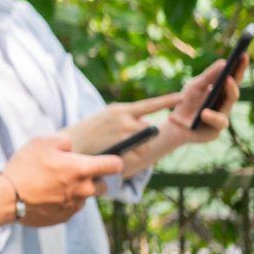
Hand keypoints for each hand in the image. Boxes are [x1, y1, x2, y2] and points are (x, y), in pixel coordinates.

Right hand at [1, 134, 123, 226]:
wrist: (7, 197)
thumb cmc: (25, 167)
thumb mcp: (41, 142)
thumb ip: (63, 141)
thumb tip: (71, 147)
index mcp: (81, 169)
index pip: (114, 165)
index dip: (113, 161)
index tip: (108, 161)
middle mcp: (83, 190)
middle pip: (103, 186)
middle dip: (93, 179)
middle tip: (73, 173)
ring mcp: (74, 207)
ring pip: (85, 198)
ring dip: (77, 191)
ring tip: (54, 185)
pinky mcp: (63, 218)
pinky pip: (71, 209)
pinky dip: (64, 203)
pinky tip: (47, 196)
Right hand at [63, 93, 180, 154]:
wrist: (71, 144)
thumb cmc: (88, 132)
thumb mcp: (106, 118)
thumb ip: (126, 118)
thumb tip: (147, 124)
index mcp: (121, 109)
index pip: (150, 104)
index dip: (168, 101)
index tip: (182, 97)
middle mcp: (125, 119)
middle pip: (149, 128)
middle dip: (142, 135)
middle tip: (124, 139)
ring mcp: (124, 135)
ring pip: (146, 143)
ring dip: (138, 147)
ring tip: (118, 147)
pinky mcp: (123, 149)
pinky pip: (139, 154)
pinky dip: (131, 156)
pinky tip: (116, 153)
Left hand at [163, 56, 246, 144]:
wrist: (173, 124)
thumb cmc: (186, 102)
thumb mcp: (194, 86)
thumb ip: (208, 76)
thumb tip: (224, 62)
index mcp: (221, 92)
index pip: (234, 78)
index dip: (240, 67)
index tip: (243, 54)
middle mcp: (225, 105)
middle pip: (234, 92)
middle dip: (235, 81)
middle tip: (231, 73)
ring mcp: (221, 118)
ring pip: (228, 107)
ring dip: (228, 95)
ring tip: (226, 81)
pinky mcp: (215, 132)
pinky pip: (216, 123)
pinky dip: (211, 117)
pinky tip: (204, 113)